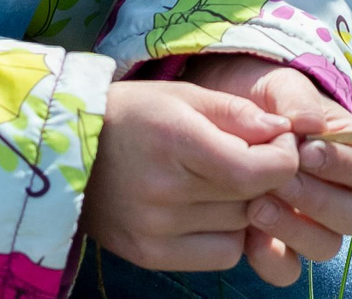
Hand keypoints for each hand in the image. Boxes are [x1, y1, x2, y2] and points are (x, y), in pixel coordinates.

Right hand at [82, 78, 301, 276]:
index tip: (276, 142)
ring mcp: (155, 229)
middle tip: (248, 156)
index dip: (283, 157)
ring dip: (244, 205)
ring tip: (217, 180)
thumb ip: (239, 112)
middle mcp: (165, 191)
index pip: (261, 171)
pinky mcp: (149, 255)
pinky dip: (226, 235)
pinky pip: (221, 255)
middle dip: (264, 176)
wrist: (66, 151)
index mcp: (177, 142)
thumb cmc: (133, 115)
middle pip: (254, 198)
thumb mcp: (184, 95)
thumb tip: (285, 132)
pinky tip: (206, 210)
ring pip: (242, 226)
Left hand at [181, 55, 351, 282]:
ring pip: (327, 245)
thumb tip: (312, 126)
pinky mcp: (276, 246)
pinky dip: (272, 259)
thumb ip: (297, 100)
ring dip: (296, 230)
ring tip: (256, 206)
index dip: (343, 164)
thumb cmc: (259, 98)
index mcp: (348, 151)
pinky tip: (249, 238)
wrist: (218, 119)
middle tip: (280, 181)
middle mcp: (337, 193)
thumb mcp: (278, 86)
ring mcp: (308, 223)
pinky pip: (288, 269)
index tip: (306, 151)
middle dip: (318, 200)